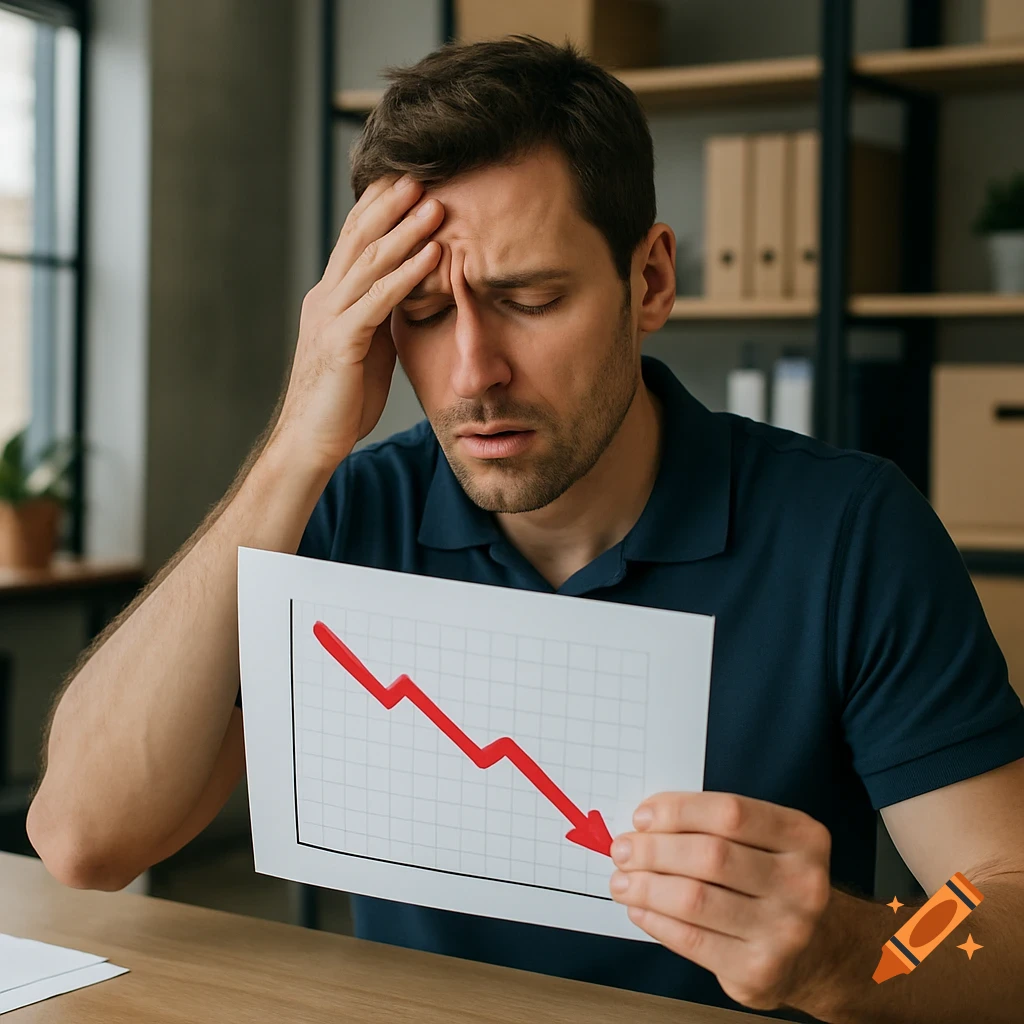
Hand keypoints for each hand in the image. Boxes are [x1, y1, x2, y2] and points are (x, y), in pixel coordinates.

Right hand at [269, 174, 444, 470]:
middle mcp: (326, 299)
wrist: (312, 441)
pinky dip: (407, 274)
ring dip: (406, 231)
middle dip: (391, 204)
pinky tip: (431, 256)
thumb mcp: (367, 347)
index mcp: (331, 298)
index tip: (408, 179)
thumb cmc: (342, 399)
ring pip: (370, 263)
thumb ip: (380, 316)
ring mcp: (330, 318)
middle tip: (423, 172)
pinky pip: (378, 300)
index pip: (354, 241)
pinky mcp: (341, 342)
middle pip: (359, 238)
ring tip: (436, 205)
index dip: (379, 208)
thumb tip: (408, 293)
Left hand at [608, 791, 832, 1011]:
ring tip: (622, 879)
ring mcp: (785, 931)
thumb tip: (645, 824)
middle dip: (654, 850)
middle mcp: (802, 884)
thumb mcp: (763, 842)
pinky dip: (656, 920)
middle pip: (711, 856)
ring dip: (646, 886)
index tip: (642, 816)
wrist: (816, 950)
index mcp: (803, 837)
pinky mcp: (760, 970)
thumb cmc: (771, 882)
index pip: (730, 813)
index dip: (679, 811)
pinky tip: (639, 908)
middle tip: (623, 849)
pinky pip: (692, 940)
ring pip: (696, 899)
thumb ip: (713, 826)